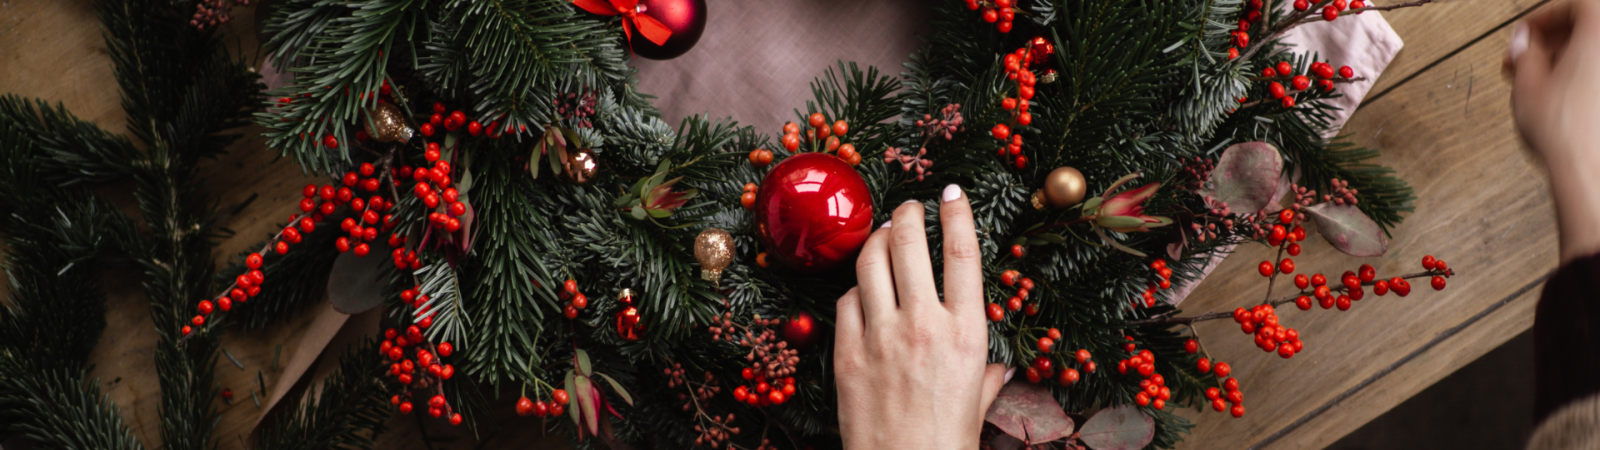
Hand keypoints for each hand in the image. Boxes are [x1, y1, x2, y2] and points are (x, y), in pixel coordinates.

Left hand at [834, 184, 1010, 449]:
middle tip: (909, 207)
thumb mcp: (976, 405)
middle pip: (910, 244)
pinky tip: (861, 288)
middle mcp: (923, 325)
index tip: (951, 193)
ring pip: (870, 262)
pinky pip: (846, 302)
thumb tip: (997, 369)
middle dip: (908, 215)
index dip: (956, 214)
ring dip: (875, 239)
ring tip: (881, 232)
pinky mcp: (847, 353)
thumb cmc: (946, 446)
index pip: (963, 254)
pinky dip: (855, 288)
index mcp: (965, 334)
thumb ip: (985, 377)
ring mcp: (881, 336)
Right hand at [1505, 0, 1599, 262]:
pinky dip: (1587, 82)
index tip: (1525, 36)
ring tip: (1541, 85)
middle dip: (1555, 43)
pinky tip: (1566, 100)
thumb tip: (1525, 43)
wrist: (1591, 172)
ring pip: (1595, 57)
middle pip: (1590, 29)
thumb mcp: (1526, 85)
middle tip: (1528, 60)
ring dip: (1570, 63)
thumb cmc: (1566, 132)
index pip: (1574, 6)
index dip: (1542, 19)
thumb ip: (1525, 53)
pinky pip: (1599, 80)